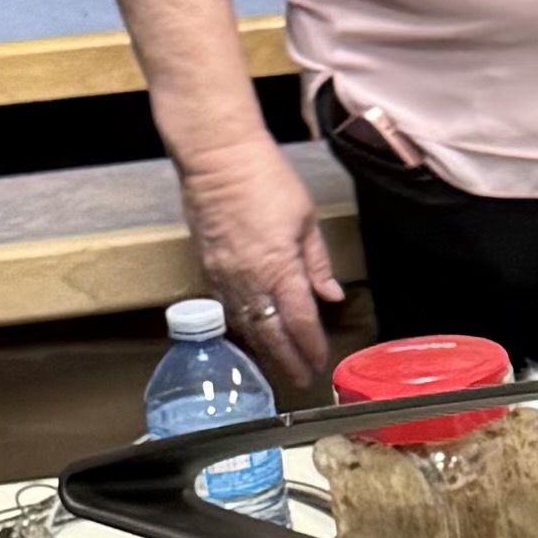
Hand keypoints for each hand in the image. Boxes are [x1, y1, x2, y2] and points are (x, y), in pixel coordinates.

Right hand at [181, 126, 343, 384]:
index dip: (310, 347)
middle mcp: (249, 280)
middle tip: (300, 379)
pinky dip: (242, 326)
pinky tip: (252, 333)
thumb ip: (317, 262)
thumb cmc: (265, 179)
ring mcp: (224, 276)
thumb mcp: (306, 218)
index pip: (299, 321)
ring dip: (264, 349)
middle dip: (287, 360)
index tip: (319, 363)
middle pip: (270, 334)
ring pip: (246, 325)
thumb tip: (331, 295)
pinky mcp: (206, 267)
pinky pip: (226, 307)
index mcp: (280, 267)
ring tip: (279, 364)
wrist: (217, 158)